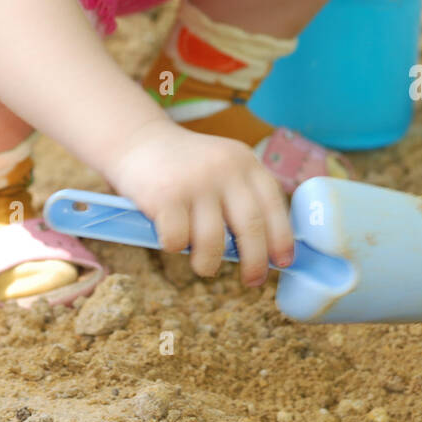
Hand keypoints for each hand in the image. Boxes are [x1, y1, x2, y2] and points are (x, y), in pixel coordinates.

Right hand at [105, 117, 295, 286]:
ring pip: (213, 243)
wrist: (139, 140)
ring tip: (203, 264)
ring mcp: (195, 182)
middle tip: (252, 280)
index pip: (273, 204)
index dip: (282, 238)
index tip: (283, 262)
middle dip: (255, 262)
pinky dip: (176, 247)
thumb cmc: (185, 166)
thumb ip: (243, 196)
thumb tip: (266, 251)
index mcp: (244, 161)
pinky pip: (179, 242)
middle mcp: (224, 168)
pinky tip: (171, 235)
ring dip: (209, 264)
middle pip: (251, 227)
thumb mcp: (222, 166)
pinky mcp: (166, 196)